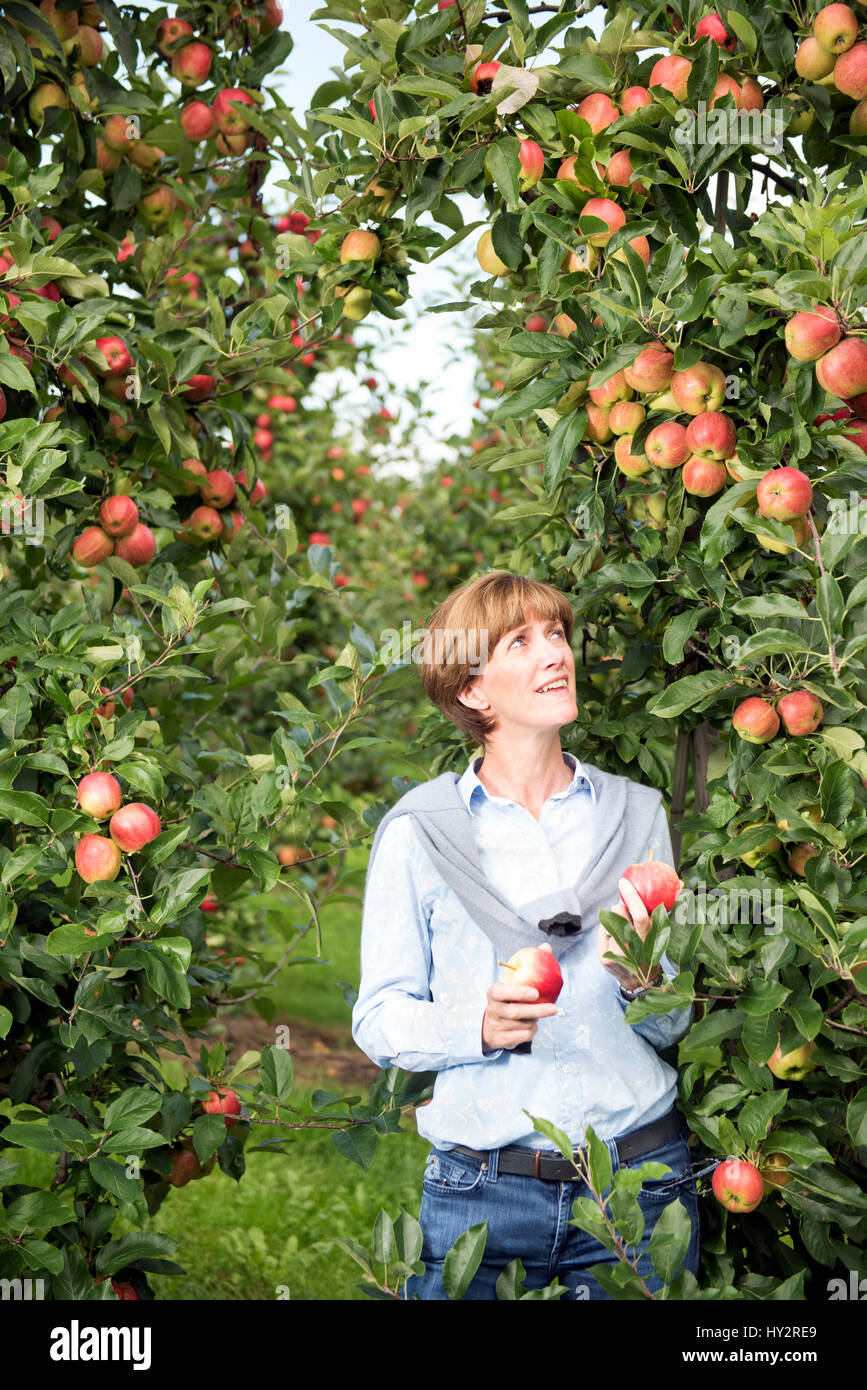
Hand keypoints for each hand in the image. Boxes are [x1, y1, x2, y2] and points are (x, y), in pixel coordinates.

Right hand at [482, 943, 560, 1051]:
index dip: (518, 992)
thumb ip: (530, 963)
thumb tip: (546, 947)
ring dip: (535, 1021)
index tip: (536, 992)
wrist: (493, 1024)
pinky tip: (533, 1025)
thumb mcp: (515, 981)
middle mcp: (492, 1009)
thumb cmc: (510, 998)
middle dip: (536, 1011)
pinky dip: (531, 1031)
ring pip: (521, 1025)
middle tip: (554, 1008)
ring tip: (540, 1014)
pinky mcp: (500, 1039)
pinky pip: (522, 1037)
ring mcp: (496, 1025)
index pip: (501, 992)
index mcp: (494, 992)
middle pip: (514, 1012)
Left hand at [597, 878, 661, 993]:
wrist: (637, 979)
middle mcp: (635, 950)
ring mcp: (618, 956)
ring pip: (610, 922)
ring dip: (616, 920)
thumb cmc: (651, 946)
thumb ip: (668, 908)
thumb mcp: (662, 930)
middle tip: (623, 907)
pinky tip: (615, 939)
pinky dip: (608, 931)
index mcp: (652, 941)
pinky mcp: (605, 959)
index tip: (624, 882)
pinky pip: (602, 932)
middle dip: (621, 907)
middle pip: (620, 915)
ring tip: (624, 930)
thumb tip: (680, 882)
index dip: (632, 897)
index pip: (640, 916)